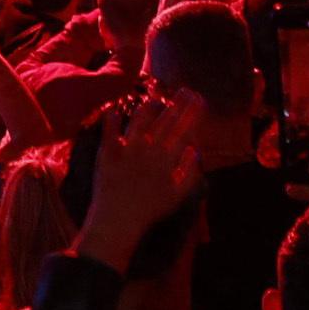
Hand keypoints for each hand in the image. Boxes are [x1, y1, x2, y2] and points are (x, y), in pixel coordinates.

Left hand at [76, 90, 199, 275]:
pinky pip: (109, 131)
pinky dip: (111, 120)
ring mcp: (127, 147)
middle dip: (179, 103)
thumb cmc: (151, 210)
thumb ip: (191, 172)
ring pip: (140, 119)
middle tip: (186, 90)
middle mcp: (149, 147)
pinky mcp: (107, 152)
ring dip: (149, 107)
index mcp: (167, 158)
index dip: (194, 113)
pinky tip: (113, 110)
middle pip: (166, 120)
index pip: (185, 129)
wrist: (118, 219)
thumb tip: (197, 149)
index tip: (201, 100)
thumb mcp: (179, 195)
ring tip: (155, 98)